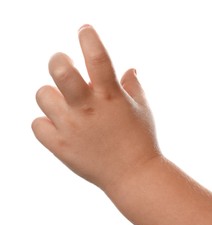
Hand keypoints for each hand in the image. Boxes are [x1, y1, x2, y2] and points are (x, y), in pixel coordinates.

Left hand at [32, 25, 160, 189]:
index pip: (97, 57)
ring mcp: (71, 128)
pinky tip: (60, 125)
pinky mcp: (60, 147)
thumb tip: (130, 69)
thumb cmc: (141, 140)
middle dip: (58, 59)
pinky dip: (46, 122)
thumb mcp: (143, 109)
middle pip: (59, 70)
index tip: (84, 30)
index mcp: (111, 96)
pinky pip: (37, 125)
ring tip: (64, 103)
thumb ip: (133, 86)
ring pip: (43, 95)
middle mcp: (88, 109)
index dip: (88, 37)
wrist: (133, 176)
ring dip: (52, 95)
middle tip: (63, 63)